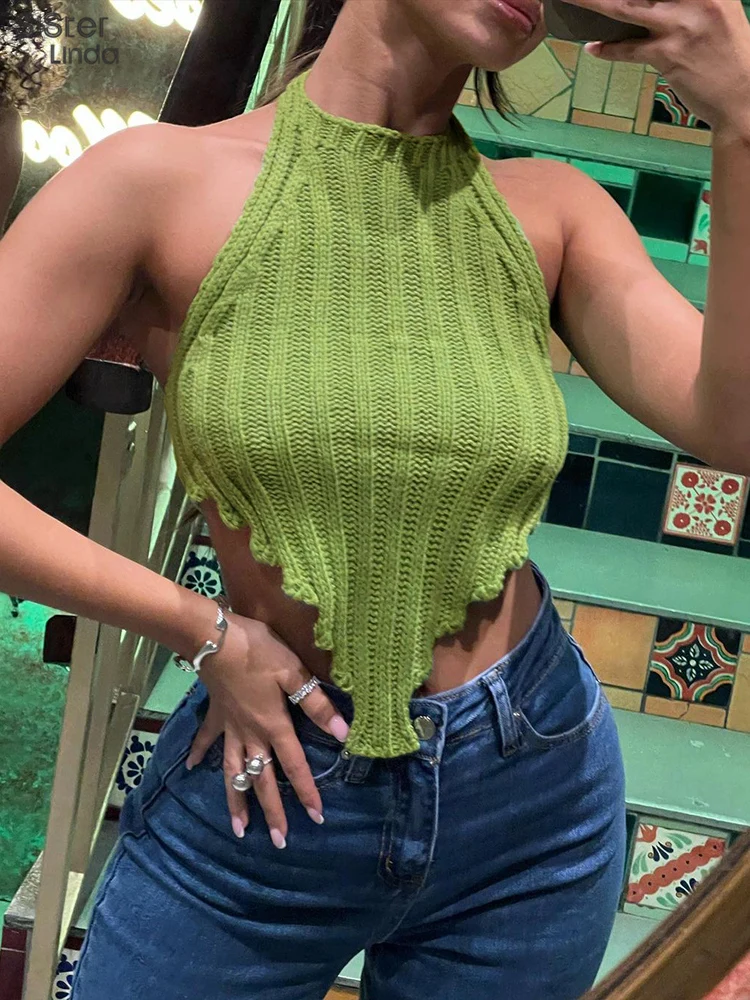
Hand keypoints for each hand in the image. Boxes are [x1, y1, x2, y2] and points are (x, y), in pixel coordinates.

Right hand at [184, 612, 349, 846]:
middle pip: (262, 779)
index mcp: (274, 725)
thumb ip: (316, 704)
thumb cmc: (259, 651)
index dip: (306, 792)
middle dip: (272, 811)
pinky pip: (207, 739)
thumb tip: (343, 733)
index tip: (316, 818)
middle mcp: (251, 734)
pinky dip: (200, 753)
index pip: (294, 766)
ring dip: (236, 799)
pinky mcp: (215, 714)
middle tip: (278, 841)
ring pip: (233, 771)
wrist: (215, 638)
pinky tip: (193, 767)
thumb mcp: (293, 672)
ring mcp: (230, 727)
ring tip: (238, 828)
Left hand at [568, 0, 749, 130]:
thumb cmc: (728, 54)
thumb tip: (646, 1)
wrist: (743, 95)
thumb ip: (687, 1)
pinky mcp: (669, 55)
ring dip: (592, 2)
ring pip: (625, 7)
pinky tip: (593, 48)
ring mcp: (681, 26)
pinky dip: (608, 50)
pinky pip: (628, 49)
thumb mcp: (717, 12)